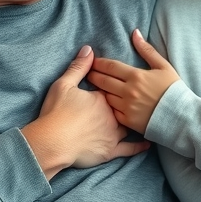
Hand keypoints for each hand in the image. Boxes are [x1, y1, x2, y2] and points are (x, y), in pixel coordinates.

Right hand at [22, 45, 147, 178]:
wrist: (52, 142)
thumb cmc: (56, 113)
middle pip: (122, 105)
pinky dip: (139, 146)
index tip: (112, 83)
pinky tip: (148, 142)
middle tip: (126, 97)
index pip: (111, 87)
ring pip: (128, 124)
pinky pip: (130, 149)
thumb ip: (78, 67)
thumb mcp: (64, 85)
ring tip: (141, 115)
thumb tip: (89, 50)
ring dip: (134, 120)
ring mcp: (113, 134)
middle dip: (125, 100)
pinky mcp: (111, 151)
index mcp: (102, 98)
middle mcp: (112, 115)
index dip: (110, 85)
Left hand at [87, 30, 179, 133]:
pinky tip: (104, 104)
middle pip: (103, 81)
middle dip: (93, 75)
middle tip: (88, 73)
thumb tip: (135, 33)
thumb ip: (147, 50)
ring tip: (94, 87)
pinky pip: (112, 112)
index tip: (92, 61)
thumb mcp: (163, 66)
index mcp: (136, 76)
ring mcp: (127, 107)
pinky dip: (108, 107)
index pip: (111, 66)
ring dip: (99, 91)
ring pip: (105, 97)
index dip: (99, 63)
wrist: (182, 116)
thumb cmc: (174, 90)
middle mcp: (129, 91)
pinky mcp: (128, 121)